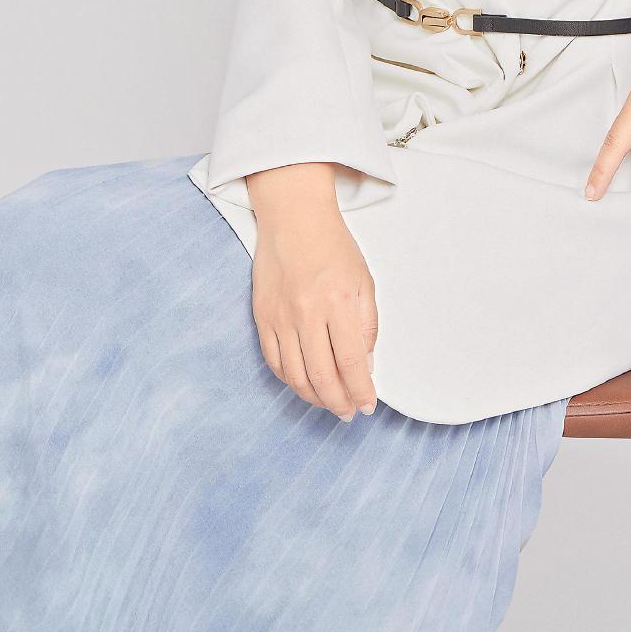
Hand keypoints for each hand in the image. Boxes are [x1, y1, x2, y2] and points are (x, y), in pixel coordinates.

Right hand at [251, 201, 379, 420]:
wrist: (294, 218)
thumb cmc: (333, 246)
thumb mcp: (364, 281)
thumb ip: (368, 325)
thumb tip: (366, 366)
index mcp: (338, 302)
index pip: (350, 362)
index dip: (360, 391)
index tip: (367, 405)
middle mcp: (307, 313)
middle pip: (322, 376)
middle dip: (338, 402)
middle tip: (348, 412)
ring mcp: (281, 317)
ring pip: (295, 375)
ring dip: (314, 397)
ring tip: (329, 402)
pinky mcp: (262, 317)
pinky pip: (274, 361)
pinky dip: (290, 380)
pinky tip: (304, 383)